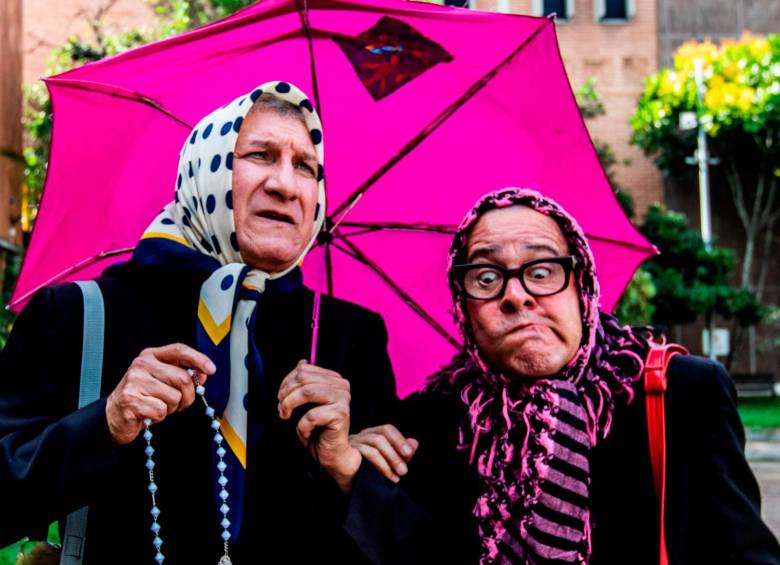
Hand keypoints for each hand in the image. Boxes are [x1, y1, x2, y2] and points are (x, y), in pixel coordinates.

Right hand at [106, 343, 215, 444]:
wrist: (113, 416)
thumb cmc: (142, 397)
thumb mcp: (163, 382)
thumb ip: (183, 375)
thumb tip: (203, 374)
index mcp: (150, 356)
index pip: (179, 350)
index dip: (198, 358)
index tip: (211, 370)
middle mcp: (141, 365)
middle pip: (182, 378)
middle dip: (188, 396)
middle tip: (180, 404)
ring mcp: (134, 381)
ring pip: (174, 396)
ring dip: (171, 407)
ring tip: (158, 406)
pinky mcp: (131, 400)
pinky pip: (161, 410)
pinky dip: (160, 417)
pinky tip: (149, 414)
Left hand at [278, 360, 360, 492]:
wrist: (332, 454)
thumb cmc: (318, 430)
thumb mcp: (307, 403)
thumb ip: (305, 383)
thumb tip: (301, 363)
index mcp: (334, 379)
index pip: (304, 369)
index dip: (286, 382)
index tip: (280, 398)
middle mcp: (341, 386)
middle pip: (303, 378)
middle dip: (285, 394)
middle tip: (281, 409)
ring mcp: (343, 399)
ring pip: (307, 392)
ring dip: (290, 405)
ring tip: (286, 417)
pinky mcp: (341, 415)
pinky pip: (312, 415)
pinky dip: (302, 426)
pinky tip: (305, 432)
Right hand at [350, 425, 418, 482]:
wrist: (346, 489)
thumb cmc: (367, 476)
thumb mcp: (389, 465)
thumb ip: (402, 455)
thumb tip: (414, 442)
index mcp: (371, 435)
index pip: (387, 430)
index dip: (399, 440)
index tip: (409, 453)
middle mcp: (361, 436)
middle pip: (381, 434)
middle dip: (396, 451)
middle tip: (404, 470)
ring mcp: (352, 442)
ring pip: (375, 442)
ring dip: (391, 459)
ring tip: (398, 476)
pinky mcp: (345, 451)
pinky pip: (366, 452)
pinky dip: (381, 465)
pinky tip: (387, 476)